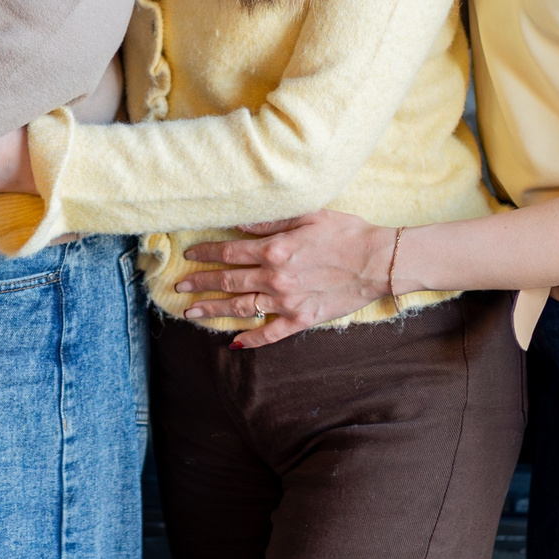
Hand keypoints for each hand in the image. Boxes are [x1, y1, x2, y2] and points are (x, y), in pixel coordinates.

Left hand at [177, 210, 398, 347]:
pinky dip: (251, 339)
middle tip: (180, 287)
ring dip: (213, 311)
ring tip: (192, 313)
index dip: (206, 253)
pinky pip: (270, 333)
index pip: (229, 252)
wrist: (378, 262)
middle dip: (201, 283)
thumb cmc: (346, 233)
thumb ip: (270, 221)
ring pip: (240, 308)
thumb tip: (238, 222)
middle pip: (228, 281)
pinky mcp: (301, 319)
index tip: (190, 254)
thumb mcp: (307, 215)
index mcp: (275, 250)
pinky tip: (234, 342)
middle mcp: (275, 278)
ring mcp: (287, 302)